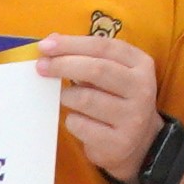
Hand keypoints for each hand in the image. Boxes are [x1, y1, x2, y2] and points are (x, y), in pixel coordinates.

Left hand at [42, 26, 165, 178]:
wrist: (141, 142)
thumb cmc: (117, 99)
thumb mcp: (113, 73)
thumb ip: (87, 56)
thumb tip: (51, 41)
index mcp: (141, 65)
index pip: (104, 47)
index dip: (72, 44)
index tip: (45, 45)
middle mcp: (142, 89)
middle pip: (96, 70)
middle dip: (63, 65)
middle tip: (41, 66)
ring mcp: (132, 118)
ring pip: (85, 99)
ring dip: (67, 96)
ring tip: (67, 98)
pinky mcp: (118, 142)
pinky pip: (80, 125)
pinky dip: (72, 120)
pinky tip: (79, 120)